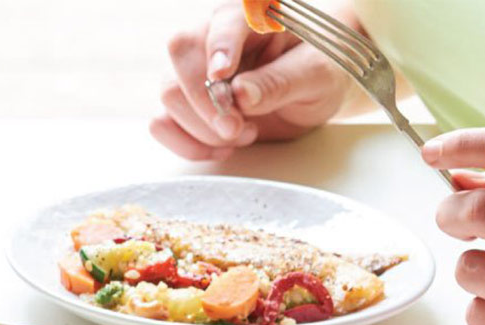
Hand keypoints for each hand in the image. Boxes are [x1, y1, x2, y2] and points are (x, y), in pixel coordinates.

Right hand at [151, 1, 351, 161]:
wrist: (317, 92)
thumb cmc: (322, 71)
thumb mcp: (318, 76)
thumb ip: (282, 81)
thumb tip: (240, 94)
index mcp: (251, 16)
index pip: (223, 21)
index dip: (219, 47)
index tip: (221, 77)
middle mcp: (215, 36)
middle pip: (180, 54)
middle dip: (206, 100)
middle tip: (237, 129)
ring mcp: (195, 69)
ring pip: (169, 92)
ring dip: (201, 126)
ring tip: (244, 135)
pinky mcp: (187, 101)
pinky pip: (161, 122)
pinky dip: (185, 142)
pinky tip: (220, 147)